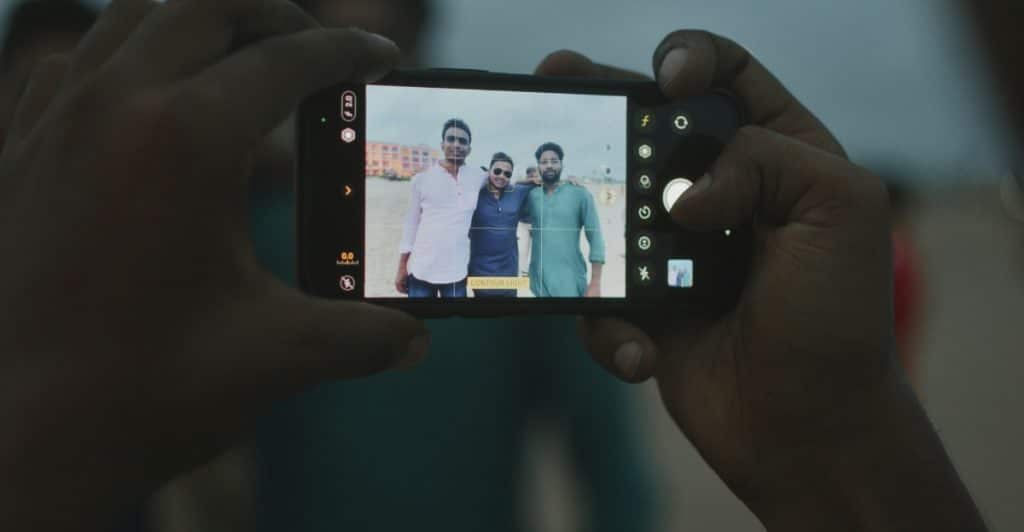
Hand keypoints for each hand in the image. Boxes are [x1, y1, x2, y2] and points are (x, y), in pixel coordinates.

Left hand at [0, 1, 426, 528]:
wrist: (15, 441)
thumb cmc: (138, 392)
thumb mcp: (276, 357)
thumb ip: (363, 337)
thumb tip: (415, 339)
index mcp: (184, 140)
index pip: (288, 59)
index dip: (350, 53)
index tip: (383, 60)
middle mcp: (114, 106)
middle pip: (210, 2)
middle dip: (281, 12)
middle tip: (322, 47)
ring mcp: (55, 120)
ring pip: (137, 13)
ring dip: (204, 21)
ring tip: (250, 58)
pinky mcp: (20, 149)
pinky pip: (77, 59)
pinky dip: (129, 53)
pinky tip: (154, 98)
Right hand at [540, 32, 982, 529]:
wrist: (808, 429)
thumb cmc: (838, 319)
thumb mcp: (839, 209)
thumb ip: (765, 160)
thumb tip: (681, 194)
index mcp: (779, 153)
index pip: (727, 78)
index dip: (690, 60)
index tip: (667, 82)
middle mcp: (723, 192)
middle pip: (649, 127)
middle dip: (603, 105)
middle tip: (555, 80)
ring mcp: (676, 248)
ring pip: (607, 204)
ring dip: (582, 218)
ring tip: (567, 231)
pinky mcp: (644, 302)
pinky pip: (599, 291)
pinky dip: (612, 325)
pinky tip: (642, 352)